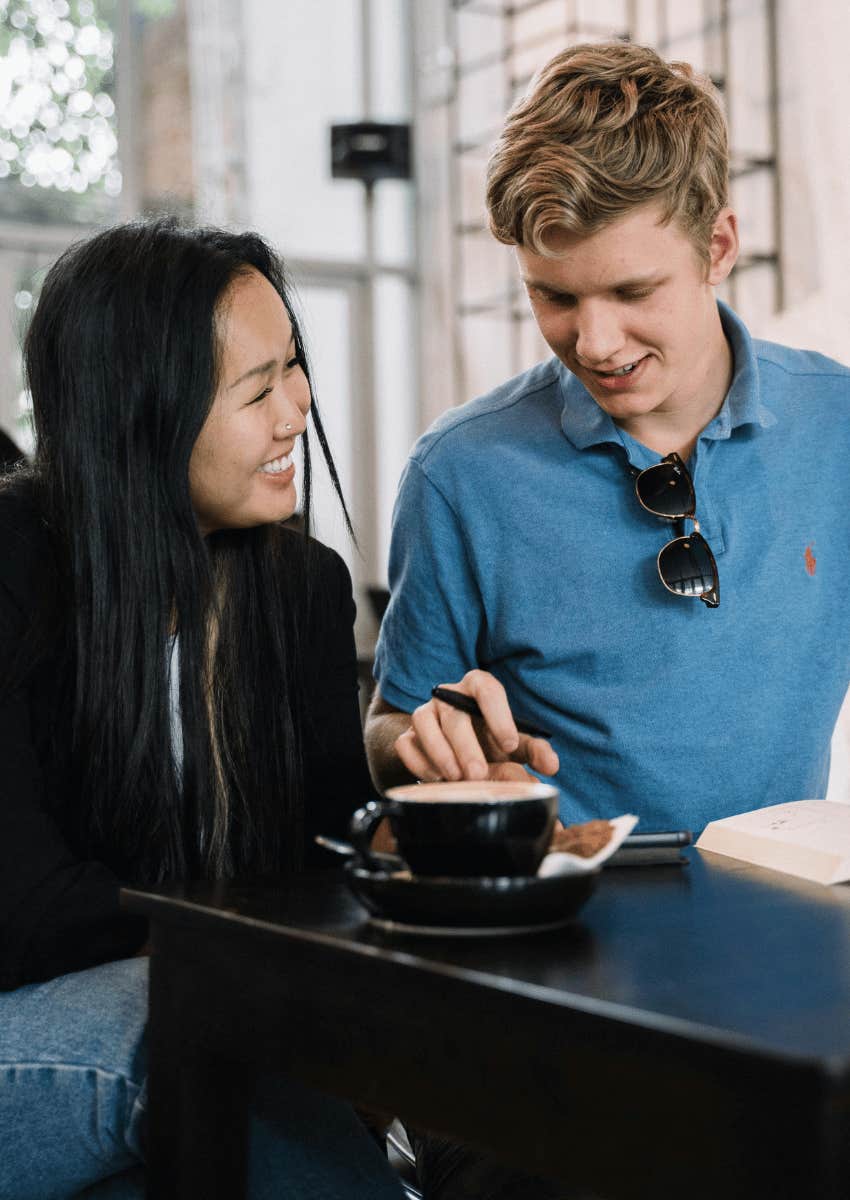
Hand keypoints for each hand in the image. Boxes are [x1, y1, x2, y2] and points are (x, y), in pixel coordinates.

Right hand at [394, 670, 558, 782]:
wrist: (457, 751)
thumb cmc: (491, 742)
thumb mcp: (516, 745)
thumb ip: (535, 751)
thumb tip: (551, 765)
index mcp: (478, 688)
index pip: (486, 688)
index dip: (498, 714)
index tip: (510, 743)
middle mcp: (448, 696)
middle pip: (454, 713)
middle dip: (466, 745)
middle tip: (478, 774)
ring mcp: (425, 713)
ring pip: (423, 721)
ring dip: (439, 752)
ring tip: (456, 778)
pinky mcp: (408, 735)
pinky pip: (406, 743)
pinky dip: (419, 762)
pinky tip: (437, 779)